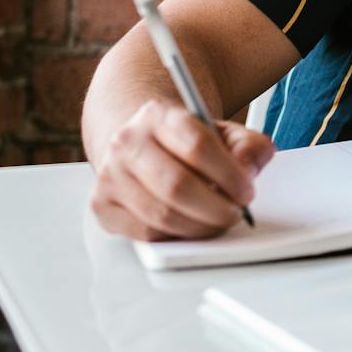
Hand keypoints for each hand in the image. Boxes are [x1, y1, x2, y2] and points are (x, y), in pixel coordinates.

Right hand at [90, 100, 274, 240]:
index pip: (197, 145)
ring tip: (218, 220)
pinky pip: (145, 233)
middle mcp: (127, 141)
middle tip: (235, 213)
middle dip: (216, 207)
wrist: (140, 142)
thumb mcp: (223, 133)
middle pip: (177, 185)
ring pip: (161, 215)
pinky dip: (176, 236)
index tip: (247, 191)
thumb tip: (248, 169)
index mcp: (158, 115)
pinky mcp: (102, 205)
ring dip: (200, 226)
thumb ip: (248, 146)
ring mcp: (110, 174)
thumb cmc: (184, 142)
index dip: (229, 174)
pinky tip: (191, 225)